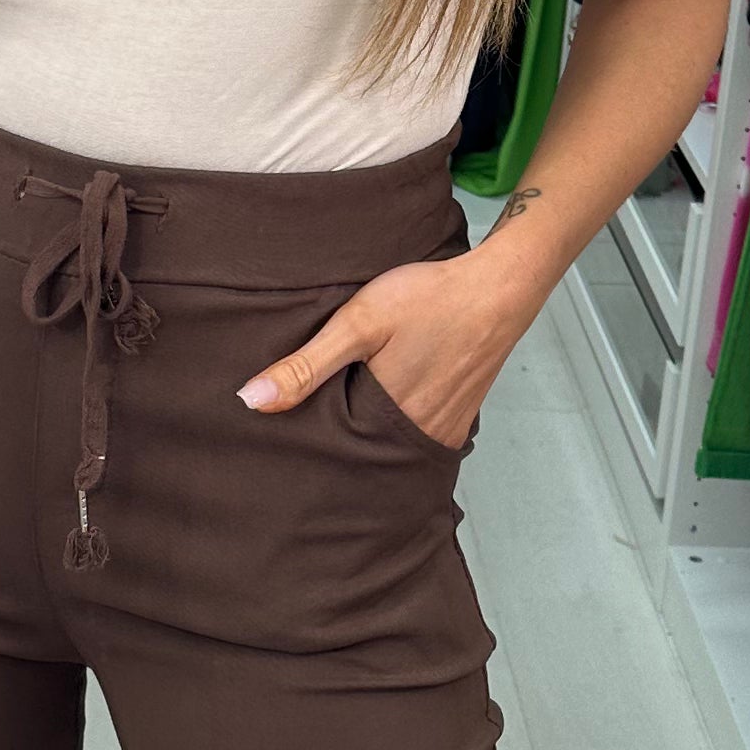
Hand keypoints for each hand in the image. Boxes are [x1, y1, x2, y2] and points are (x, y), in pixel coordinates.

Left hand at [236, 248, 530, 451]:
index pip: (333, 458)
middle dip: (335, 457)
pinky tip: (379, 420)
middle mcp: (417, 437)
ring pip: (391, 453)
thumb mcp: (359, 324)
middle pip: (363, 460)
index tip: (281, 451)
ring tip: (335, 437)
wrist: (499, 289)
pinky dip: (395, 437)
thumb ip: (306, 365)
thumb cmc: (428, 301)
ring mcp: (443, 431)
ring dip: (366, 447)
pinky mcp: (458, 419)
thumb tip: (251, 401)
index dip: (307, 453)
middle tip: (301, 449)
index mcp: (385, 422)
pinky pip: (417, 442)